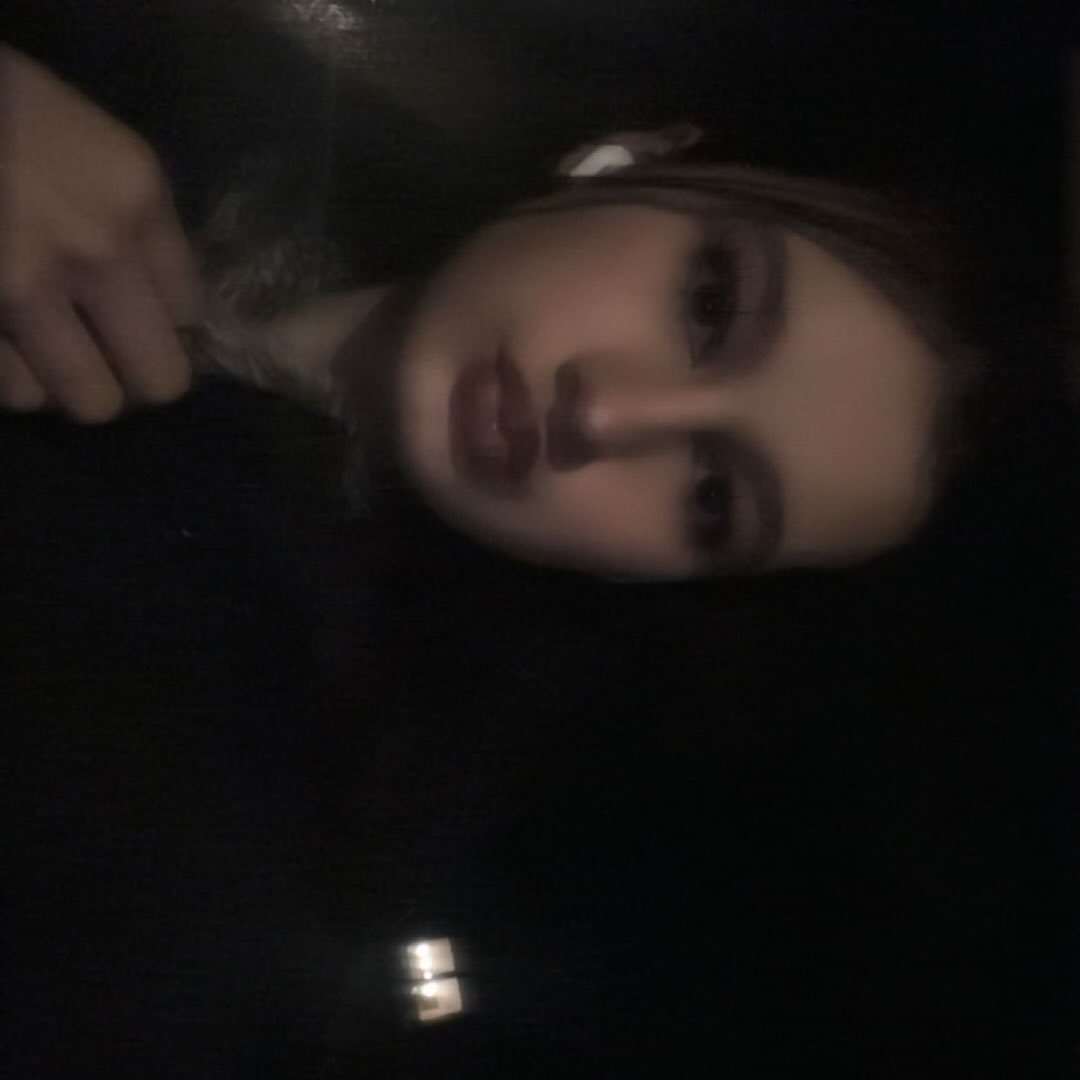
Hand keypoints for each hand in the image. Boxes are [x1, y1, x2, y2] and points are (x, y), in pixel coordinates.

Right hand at [0, 46, 203, 422]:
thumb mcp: (87, 136)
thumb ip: (132, 217)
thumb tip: (159, 301)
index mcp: (132, 193)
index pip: (190, 310)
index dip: (166, 321)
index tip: (141, 314)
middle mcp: (93, 250)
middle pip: (159, 378)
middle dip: (138, 378)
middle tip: (111, 360)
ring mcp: (22, 291)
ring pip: (87, 398)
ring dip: (70, 382)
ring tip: (47, 349)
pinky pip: (16, 390)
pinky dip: (15, 378)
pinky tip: (8, 341)